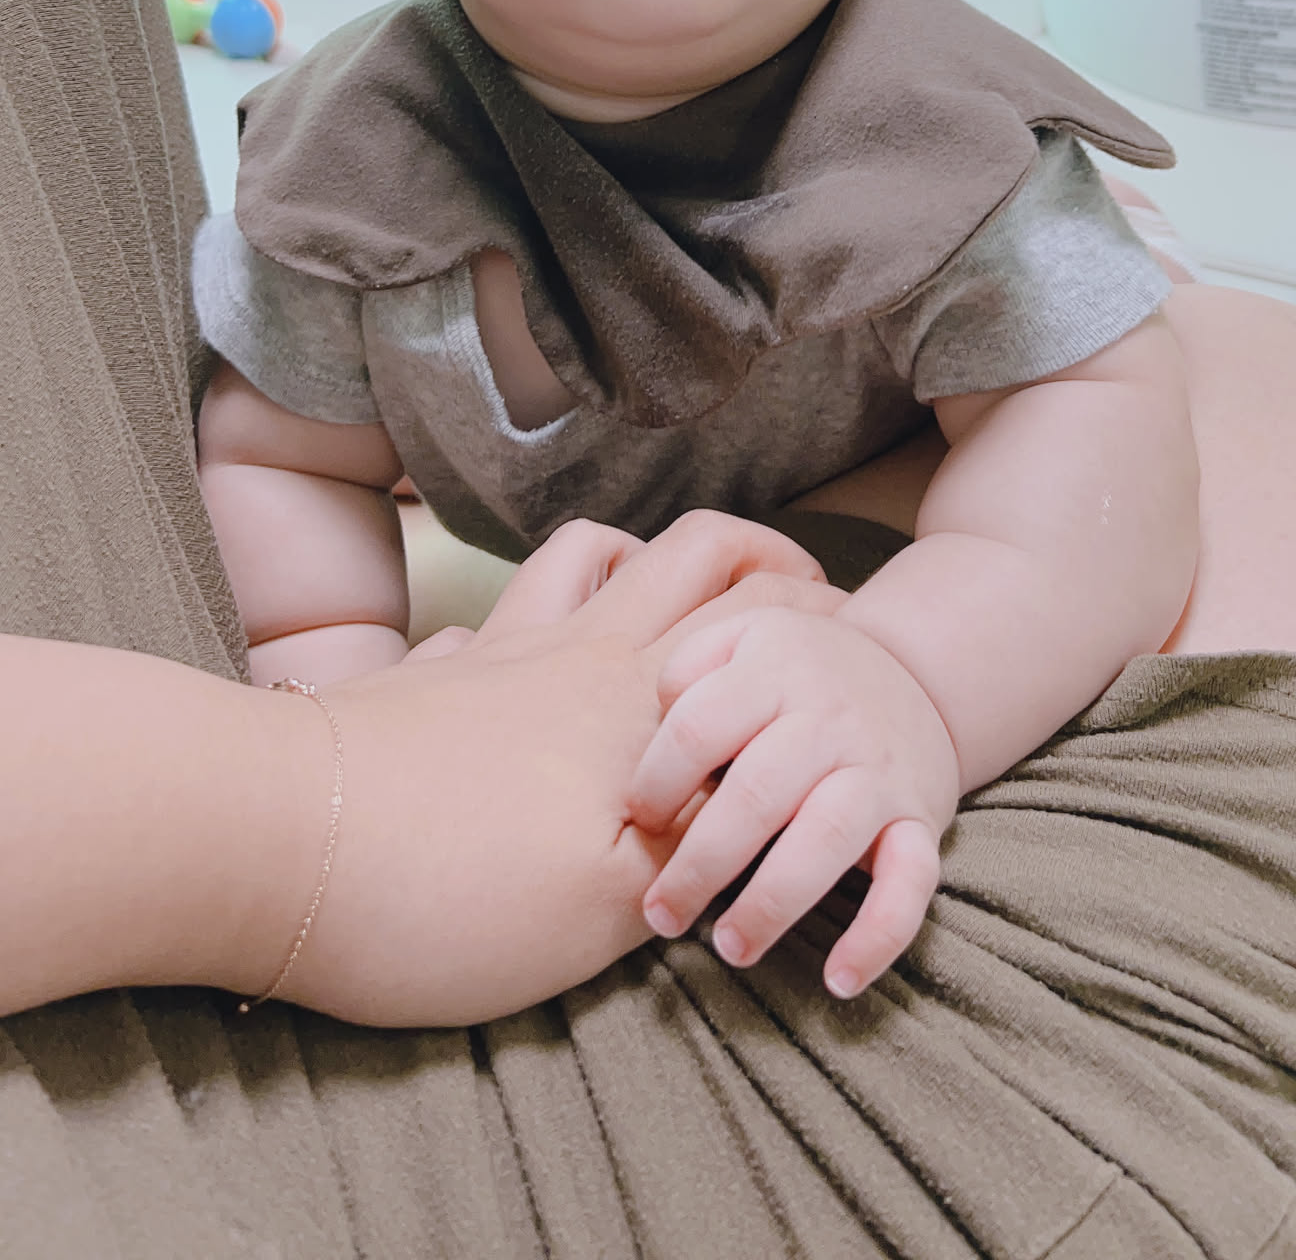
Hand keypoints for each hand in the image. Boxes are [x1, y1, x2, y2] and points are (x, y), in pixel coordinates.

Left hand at [280, 512, 836, 1025]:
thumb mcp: (603, 906)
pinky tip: (520, 672)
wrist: (277, 848)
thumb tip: (726, 821)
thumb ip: (681, 853)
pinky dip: (531, 623)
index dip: (809, 610)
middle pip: (679, 554)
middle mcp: (569, 649)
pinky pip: (493, 617)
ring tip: (660, 610)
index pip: (746, 612)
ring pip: (583, 558)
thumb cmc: (454, 890)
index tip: (852, 632)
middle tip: (789, 590)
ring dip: (636, 562)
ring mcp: (490, 654)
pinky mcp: (418, 681)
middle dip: (749, 555)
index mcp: (630, 696)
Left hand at [628, 605, 960, 998]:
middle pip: (758, 793)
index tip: (636, 823)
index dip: (658, 780)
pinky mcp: (921, 820)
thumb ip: (690, 663)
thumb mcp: (745, 636)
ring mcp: (879, 771)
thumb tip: (653, 719)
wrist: (916, 673)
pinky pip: (910, 883)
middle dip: (700, 865)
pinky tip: (838, 981)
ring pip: (827, 838)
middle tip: (661, 916)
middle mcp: (830, 717)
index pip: (701, 725)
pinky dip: (878, 936)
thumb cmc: (799, 672)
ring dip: (772, 902)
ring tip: (728, 949)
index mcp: (775, 667)